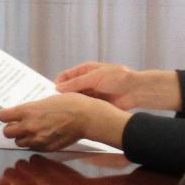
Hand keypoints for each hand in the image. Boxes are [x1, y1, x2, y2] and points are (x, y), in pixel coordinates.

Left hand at [0, 92, 129, 151]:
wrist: (86, 117)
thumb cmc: (70, 104)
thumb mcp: (47, 99)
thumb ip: (32, 108)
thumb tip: (24, 112)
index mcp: (27, 111)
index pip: (2, 116)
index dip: (5, 116)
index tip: (8, 115)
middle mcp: (29, 126)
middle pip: (7, 132)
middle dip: (11, 128)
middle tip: (19, 124)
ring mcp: (37, 139)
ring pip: (19, 143)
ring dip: (23, 137)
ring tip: (32, 131)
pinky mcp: (46, 148)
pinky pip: (34, 148)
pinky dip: (35, 144)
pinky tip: (43, 136)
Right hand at [0, 157, 130, 184]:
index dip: (4, 183)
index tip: (8, 181)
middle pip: (8, 173)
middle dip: (13, 171)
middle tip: (21, 171)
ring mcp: (38, 176)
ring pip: (20, 163)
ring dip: (26, 164)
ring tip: (36, 168)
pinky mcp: (47, 165)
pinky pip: (34, 157)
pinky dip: (38, 159)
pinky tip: (45, 165)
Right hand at [54, 61, 179, 110]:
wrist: (135, 90)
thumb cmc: (119, 78)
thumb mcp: (94, 77)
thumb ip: (76, 83)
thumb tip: (59, 87)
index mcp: (85, 70)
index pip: (65, 76)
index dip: (57, 83)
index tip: (49, 91)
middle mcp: (86, 82)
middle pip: (69, 89)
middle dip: (61, 95)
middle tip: (52, 103)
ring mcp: (91, 93)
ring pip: (75, 99)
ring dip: (70, 103)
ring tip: (61, 109)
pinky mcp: (96, 103)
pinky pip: (83, 106)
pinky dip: (78, 110)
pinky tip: (73, 114)